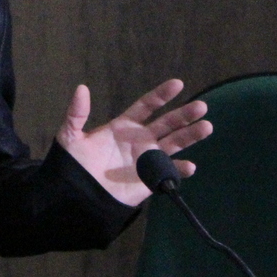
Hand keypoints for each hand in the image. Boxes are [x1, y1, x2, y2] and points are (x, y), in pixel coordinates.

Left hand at [56, 79, 212, 205]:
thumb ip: (77, 113)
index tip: (178, 83)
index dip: (161, 95)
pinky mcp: (152, 177)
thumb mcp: (70, 136)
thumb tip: (81, 88)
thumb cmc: (75, 163)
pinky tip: (189, 166)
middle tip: (201, 106)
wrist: (78, 193)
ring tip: (206, 127)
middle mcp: (141, 139)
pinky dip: (180, 170)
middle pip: (167, 123)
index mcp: (125, 125)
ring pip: (175, 143)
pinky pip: (170, 172)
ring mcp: (148, 158)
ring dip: (191, 135)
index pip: (147, 106)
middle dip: (184, 114)